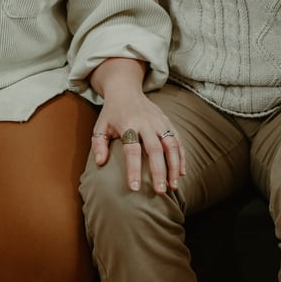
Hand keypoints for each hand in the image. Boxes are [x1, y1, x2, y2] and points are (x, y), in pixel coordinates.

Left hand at [87, 58, 184, 193]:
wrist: (125, 90)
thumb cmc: (111, 113)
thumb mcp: (100, 127)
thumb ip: (98, 145)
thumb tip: (100, 163)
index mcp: (127, 124)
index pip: (132, 150)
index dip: (134, 169)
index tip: (135, 187)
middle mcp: (145, 122)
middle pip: (155, 149)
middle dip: (159, 171)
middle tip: (161, 191)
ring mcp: (159, 121)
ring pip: (171, 144)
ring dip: (174, 166)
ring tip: (173, 186)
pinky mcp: (167, 121)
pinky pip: (178, 140)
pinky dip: (181, 156)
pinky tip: (181, 172)